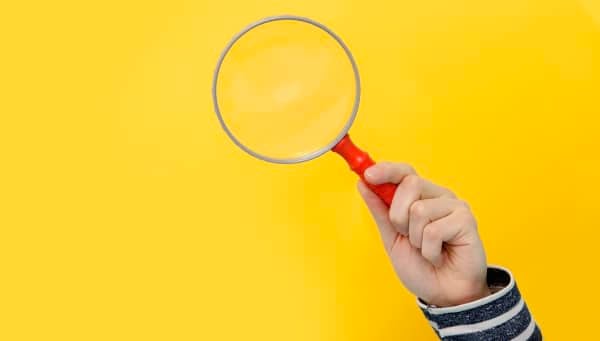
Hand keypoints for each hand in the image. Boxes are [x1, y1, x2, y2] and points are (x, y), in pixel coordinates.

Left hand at [358, 162, 489, 306]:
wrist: (444, 295)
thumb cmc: (421, 267)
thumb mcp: (392, 238)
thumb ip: (380, 210)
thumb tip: (362, 183)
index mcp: (420, 197)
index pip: (403, 172)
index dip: (386, 169)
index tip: (368, 174)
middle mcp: (438, 196)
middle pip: (409, 184)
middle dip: (398, 216)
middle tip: (408, 237)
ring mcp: (454, 206)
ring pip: (419, 209)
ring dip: (416, 238)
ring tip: (426, 249)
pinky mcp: (466, 220)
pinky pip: (434, 230)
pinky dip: (430, 250)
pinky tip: (439, 256)